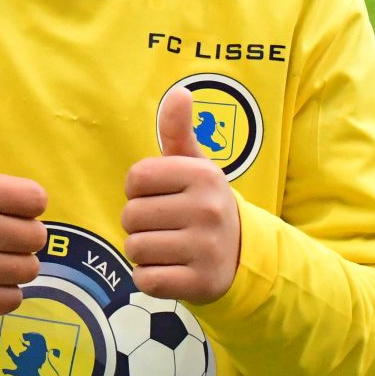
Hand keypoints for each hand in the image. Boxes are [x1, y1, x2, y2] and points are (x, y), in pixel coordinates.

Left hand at [122, 87, 241, 302]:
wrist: (243, 255)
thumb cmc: (204, 203)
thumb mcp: (196, 166)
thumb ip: (178, 132)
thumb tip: (179, 92)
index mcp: (203, 176)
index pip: (136, 178)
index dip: (139, 190)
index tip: (160, 196)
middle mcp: (207, 210)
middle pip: (131, 216)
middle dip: (139, 223)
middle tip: (165, 225)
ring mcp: (206, 248)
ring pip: (135, 248)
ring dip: (143, 251)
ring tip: (168, 247)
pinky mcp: (200, 283)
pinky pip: (145, 280)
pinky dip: (149, 277)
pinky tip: (170, 269)